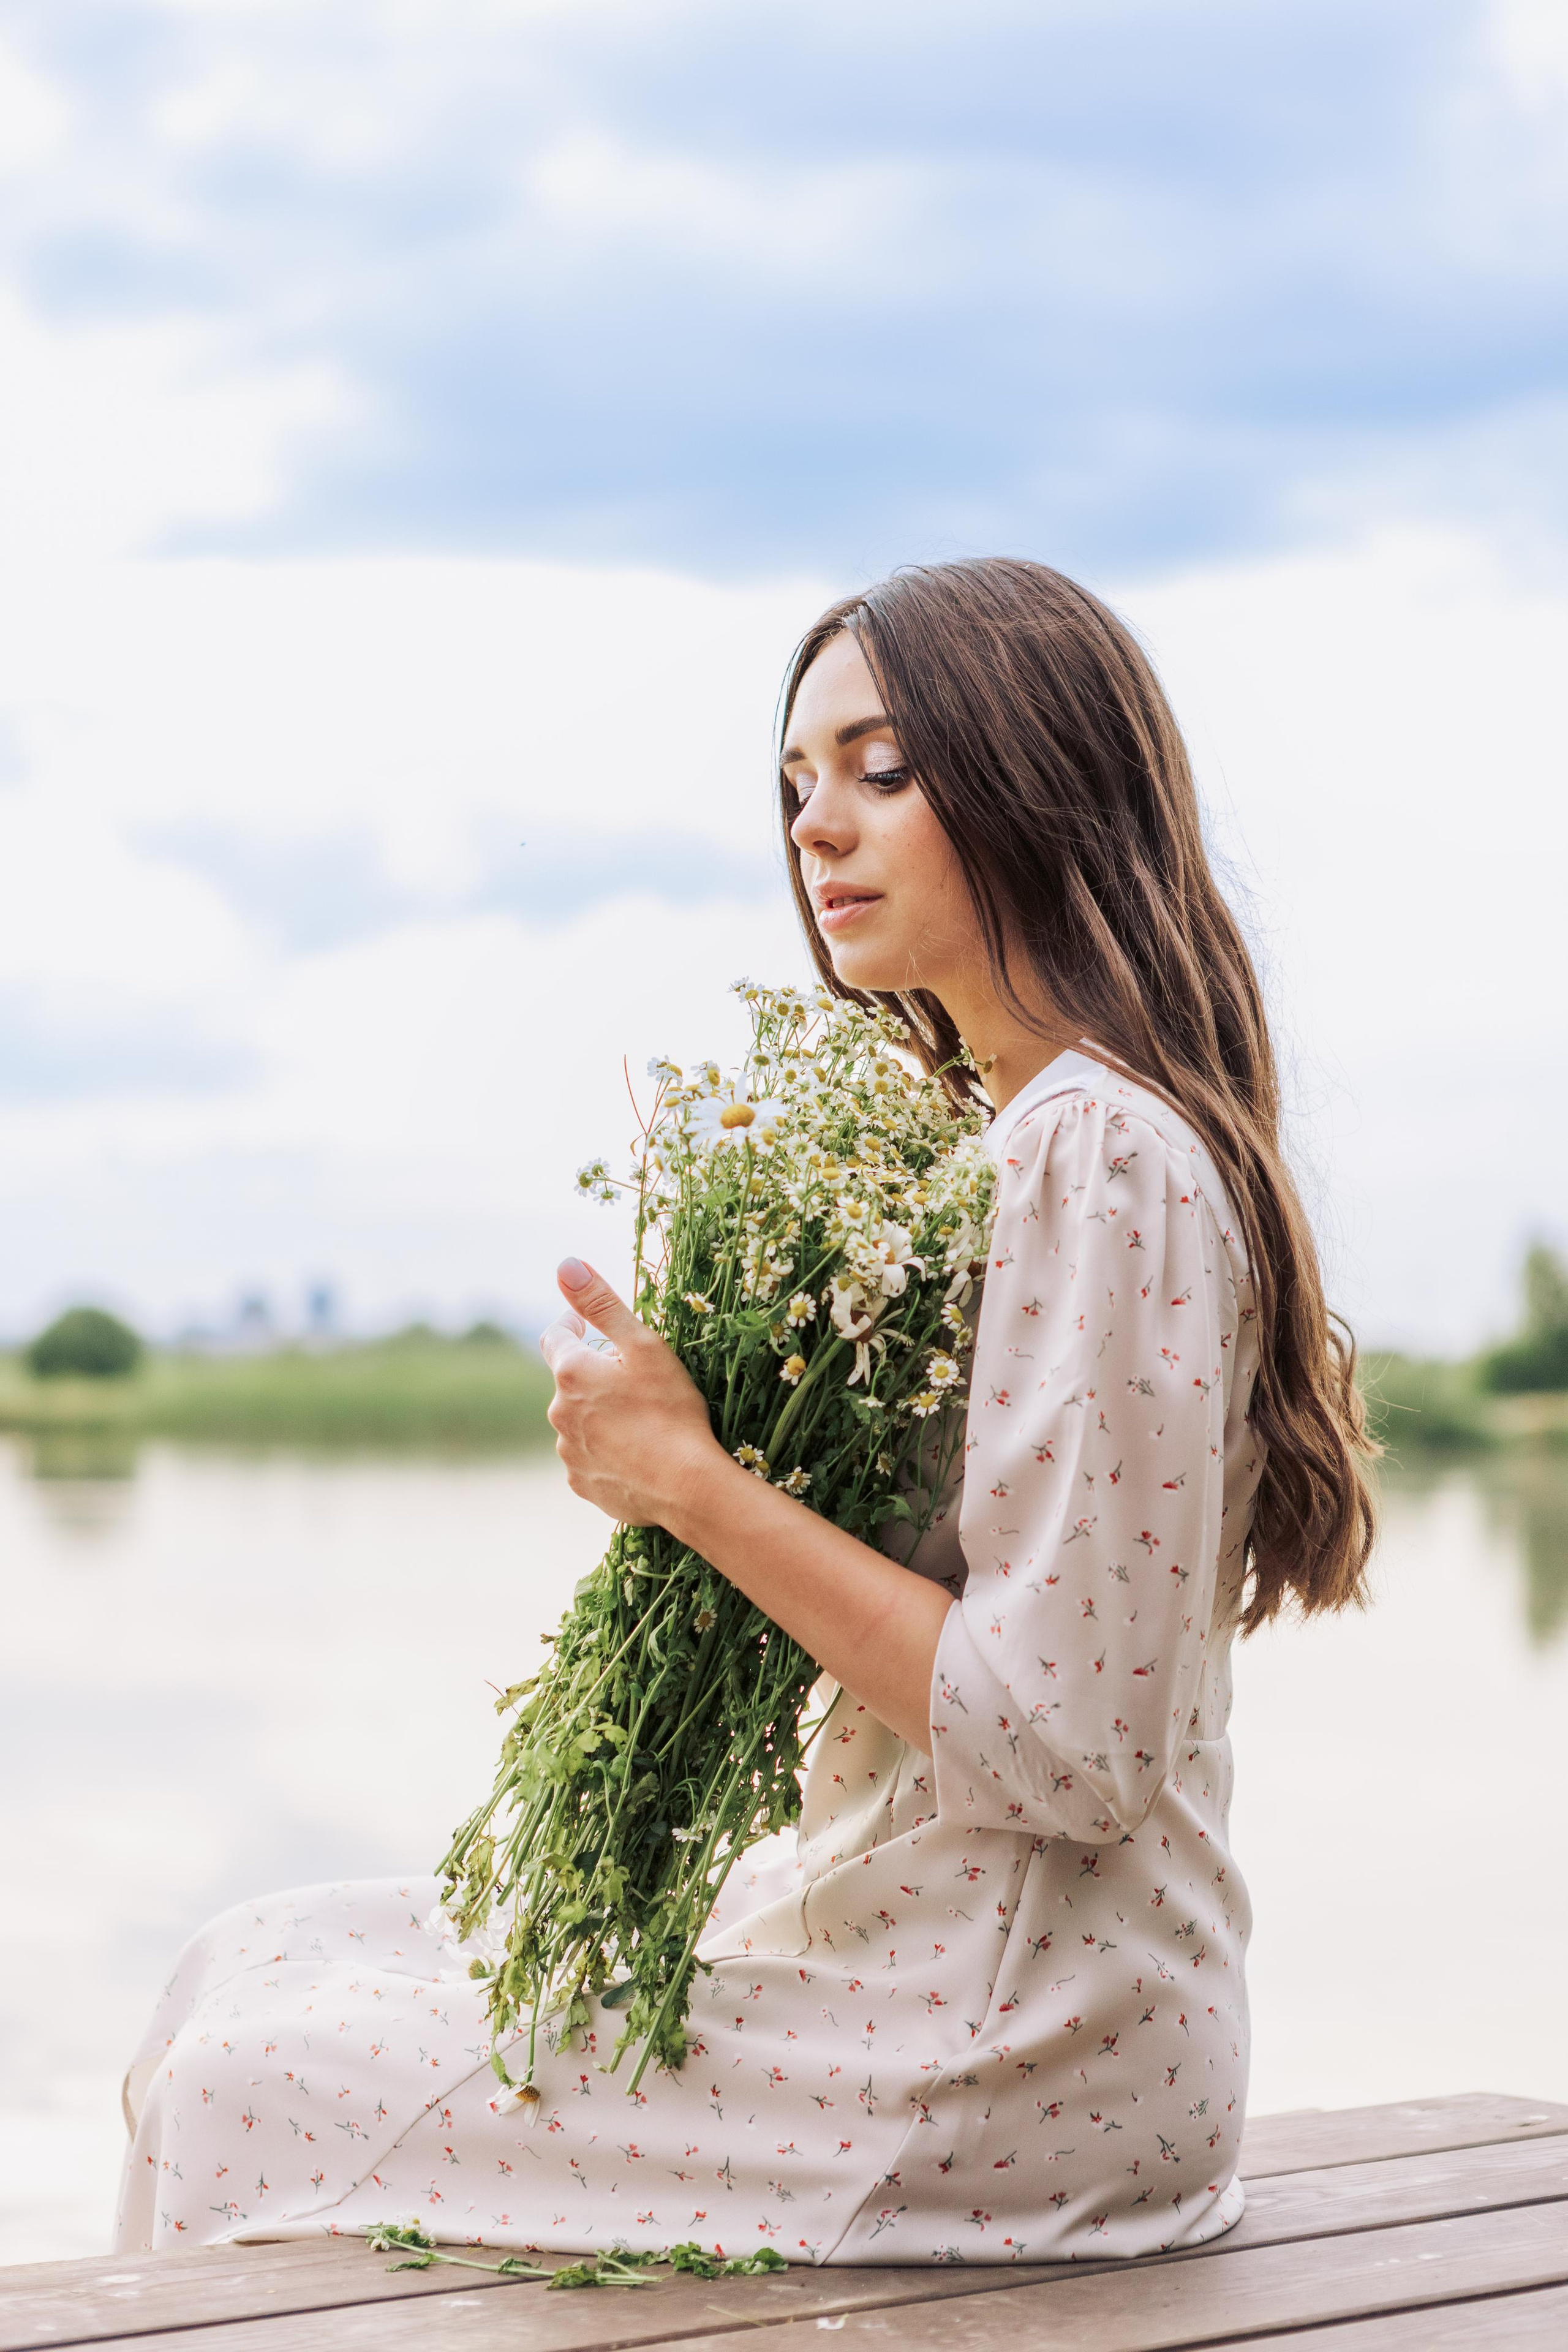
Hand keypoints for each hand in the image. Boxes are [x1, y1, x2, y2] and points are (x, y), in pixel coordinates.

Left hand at [540, 1258, 721, 1526]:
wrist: (687, 1487)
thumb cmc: (671, 1410)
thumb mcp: (644, 1346)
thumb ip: (602, 1304)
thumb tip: (565, 1265)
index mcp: (571, 1374)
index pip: (555, 1337)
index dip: (572, 1326)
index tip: (584, 1325)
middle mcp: (559, 1414)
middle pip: (570, 1382)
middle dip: (594, 1376)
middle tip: (635, 1380)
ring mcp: (569, 1453)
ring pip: (580, 1422)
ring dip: (600, 1415)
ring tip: (641, 1421)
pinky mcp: (583, 1484)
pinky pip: (590, 1458)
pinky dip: (607, 1451)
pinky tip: (639, 1454)